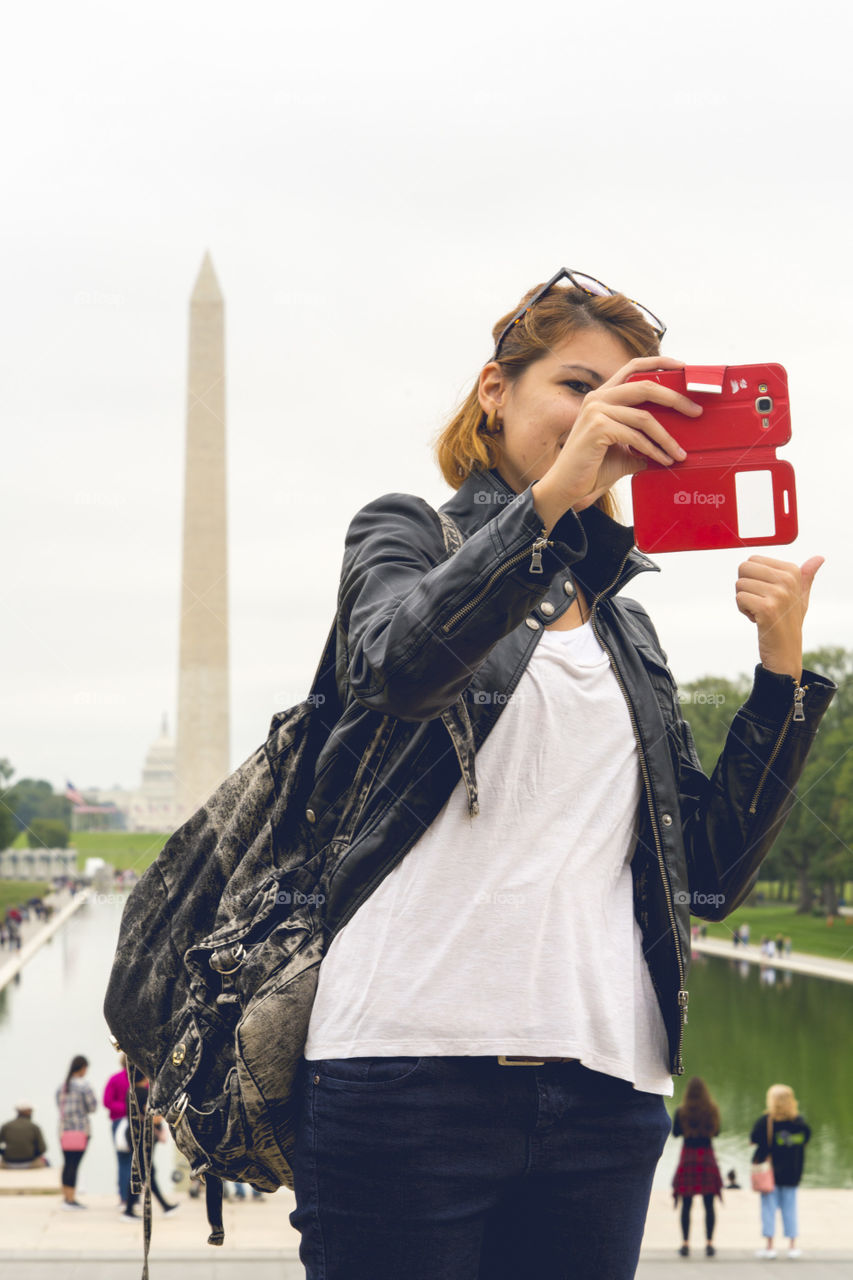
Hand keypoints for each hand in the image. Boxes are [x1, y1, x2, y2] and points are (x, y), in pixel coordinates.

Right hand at [538, 356, 701, 512]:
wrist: (567, 486)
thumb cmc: (594, 467)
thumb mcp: (624, 447)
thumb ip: (643, 437)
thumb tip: (673, 441)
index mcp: (603, 395)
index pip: (633, 367)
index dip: (660, 363)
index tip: (684, 368)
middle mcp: (598, 397)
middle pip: (646, 386)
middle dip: (676, 399)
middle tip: (697, 412)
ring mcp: (596, 411)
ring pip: (645, 417)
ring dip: (667, 437)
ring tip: (679, 453)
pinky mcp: (597, 428)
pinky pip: (636, 436)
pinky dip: (654, 450)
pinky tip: (663, 460)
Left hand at [735, 555, 824, 679]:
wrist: (786, 651)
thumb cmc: (788, 621)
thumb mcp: (800, 597)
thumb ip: (805, 576)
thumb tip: (819, 558)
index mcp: (793, 571)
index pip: (752, 560)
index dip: (754, 578)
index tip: (768, 594)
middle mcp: (787, 580)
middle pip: (743, 568)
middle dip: (745, 587)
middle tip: (760, 602)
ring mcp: (778, 594)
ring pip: (740, 585)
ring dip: (745, 601)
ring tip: (760, 612)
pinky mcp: (767, 608)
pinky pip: (739, 598)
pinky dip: (743, 610)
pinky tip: (757, 619)